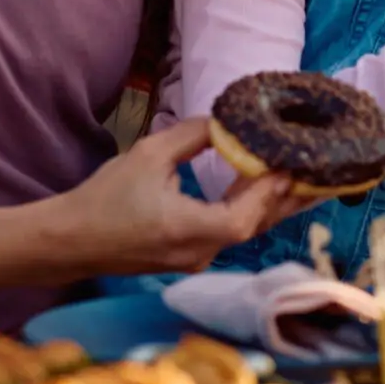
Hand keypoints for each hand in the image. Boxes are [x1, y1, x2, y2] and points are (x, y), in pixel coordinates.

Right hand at [49, 117, 309, 275]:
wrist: (68, 240)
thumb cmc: (104, 198)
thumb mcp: (148, 156)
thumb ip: (192, 136)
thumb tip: (225, 123)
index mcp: (187, 231)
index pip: (244, 218)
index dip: (269, 192)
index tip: (288, 164)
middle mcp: (197, 253)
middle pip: (254, 228)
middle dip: (285, 199)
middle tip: (316, 173)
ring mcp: (193, 260)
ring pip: (243, 233)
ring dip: (269, 206)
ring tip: (300, 181)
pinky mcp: (187, 259)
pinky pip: (227, 235)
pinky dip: (247, 213)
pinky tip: (259, 193)